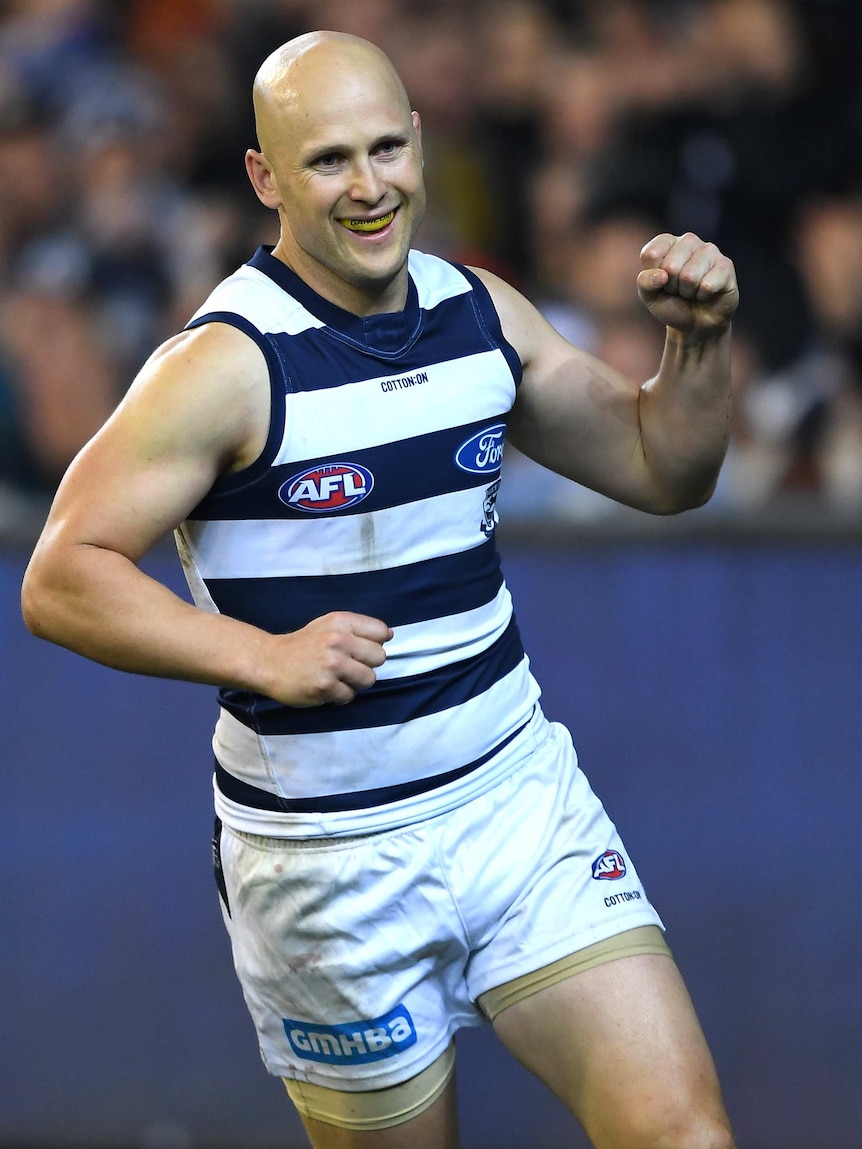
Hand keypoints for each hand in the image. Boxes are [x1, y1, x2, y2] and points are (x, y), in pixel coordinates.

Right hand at [265, 611, 392, 706]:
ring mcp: (332, 663)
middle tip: (348, 666)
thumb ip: (356, 628)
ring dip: (355, 682)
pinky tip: (326, 688)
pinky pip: (350, 695)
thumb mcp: (328, 624)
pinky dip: (340, 696)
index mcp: (341, 621)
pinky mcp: (325, 685)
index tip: (361, 649)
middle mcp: (338, 639)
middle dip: (367, 664)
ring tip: (338, 678)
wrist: (270, 662)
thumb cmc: (303, 644)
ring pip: (369, 678)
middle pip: (379, 657)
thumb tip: (389, 635)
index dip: (375, 643)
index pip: (381, 631)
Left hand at [637, 232, 737, 335]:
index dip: (653, 278)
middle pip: (670, 266)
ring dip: (688, 292)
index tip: (662, 283)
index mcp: (667, 242)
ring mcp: (709, 250)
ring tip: (692, 291)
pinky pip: (708, 285)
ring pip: (689, 276)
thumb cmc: (672, 304)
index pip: (650, 254)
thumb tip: (661, 275)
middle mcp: (689, 241)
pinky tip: (706, 293)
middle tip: (679, 290)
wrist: (696, 324)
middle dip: (672, 287)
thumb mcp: (650, 296)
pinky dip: (703, 296)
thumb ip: (645, 283)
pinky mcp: (725, 265)